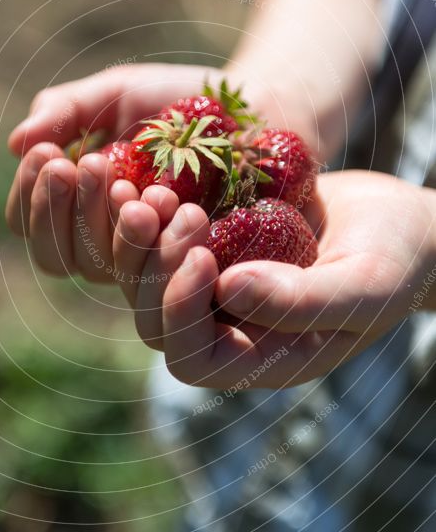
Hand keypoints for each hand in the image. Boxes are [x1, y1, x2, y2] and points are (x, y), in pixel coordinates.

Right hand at [5, 64, 236, 279]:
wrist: (246, 111)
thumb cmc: (173, 102)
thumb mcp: (116, 94)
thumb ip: (68, 111)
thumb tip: (16, 144)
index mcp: (74, 202)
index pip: (28, 221)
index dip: (30, 196)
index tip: (49, 154)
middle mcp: (100, 238)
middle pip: (54, 255)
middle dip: (61, 210)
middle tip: (88, 162)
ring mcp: (140, 256)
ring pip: (97, 266)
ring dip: (102, 222)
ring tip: (120, 175)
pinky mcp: (180, 265)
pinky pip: (151, 270)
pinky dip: (149, 235)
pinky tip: (161, 196)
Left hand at [113, 171, 435, 386]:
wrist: (396, 219)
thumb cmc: (396, 259)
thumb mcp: (364, 286)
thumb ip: (303, 301)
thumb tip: (229, 290)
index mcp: (261, 357)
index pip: (193, 358)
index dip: (182, 312)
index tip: (203, 255)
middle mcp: (228, 328)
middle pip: (155, 316)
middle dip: (153, 264)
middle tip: (165, 205)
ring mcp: (213, 285)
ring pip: (146, 275)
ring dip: (135, 236)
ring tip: (146, 188)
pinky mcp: (210, 243)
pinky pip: (159, 236)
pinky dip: (146, 208)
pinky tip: (139, 172)